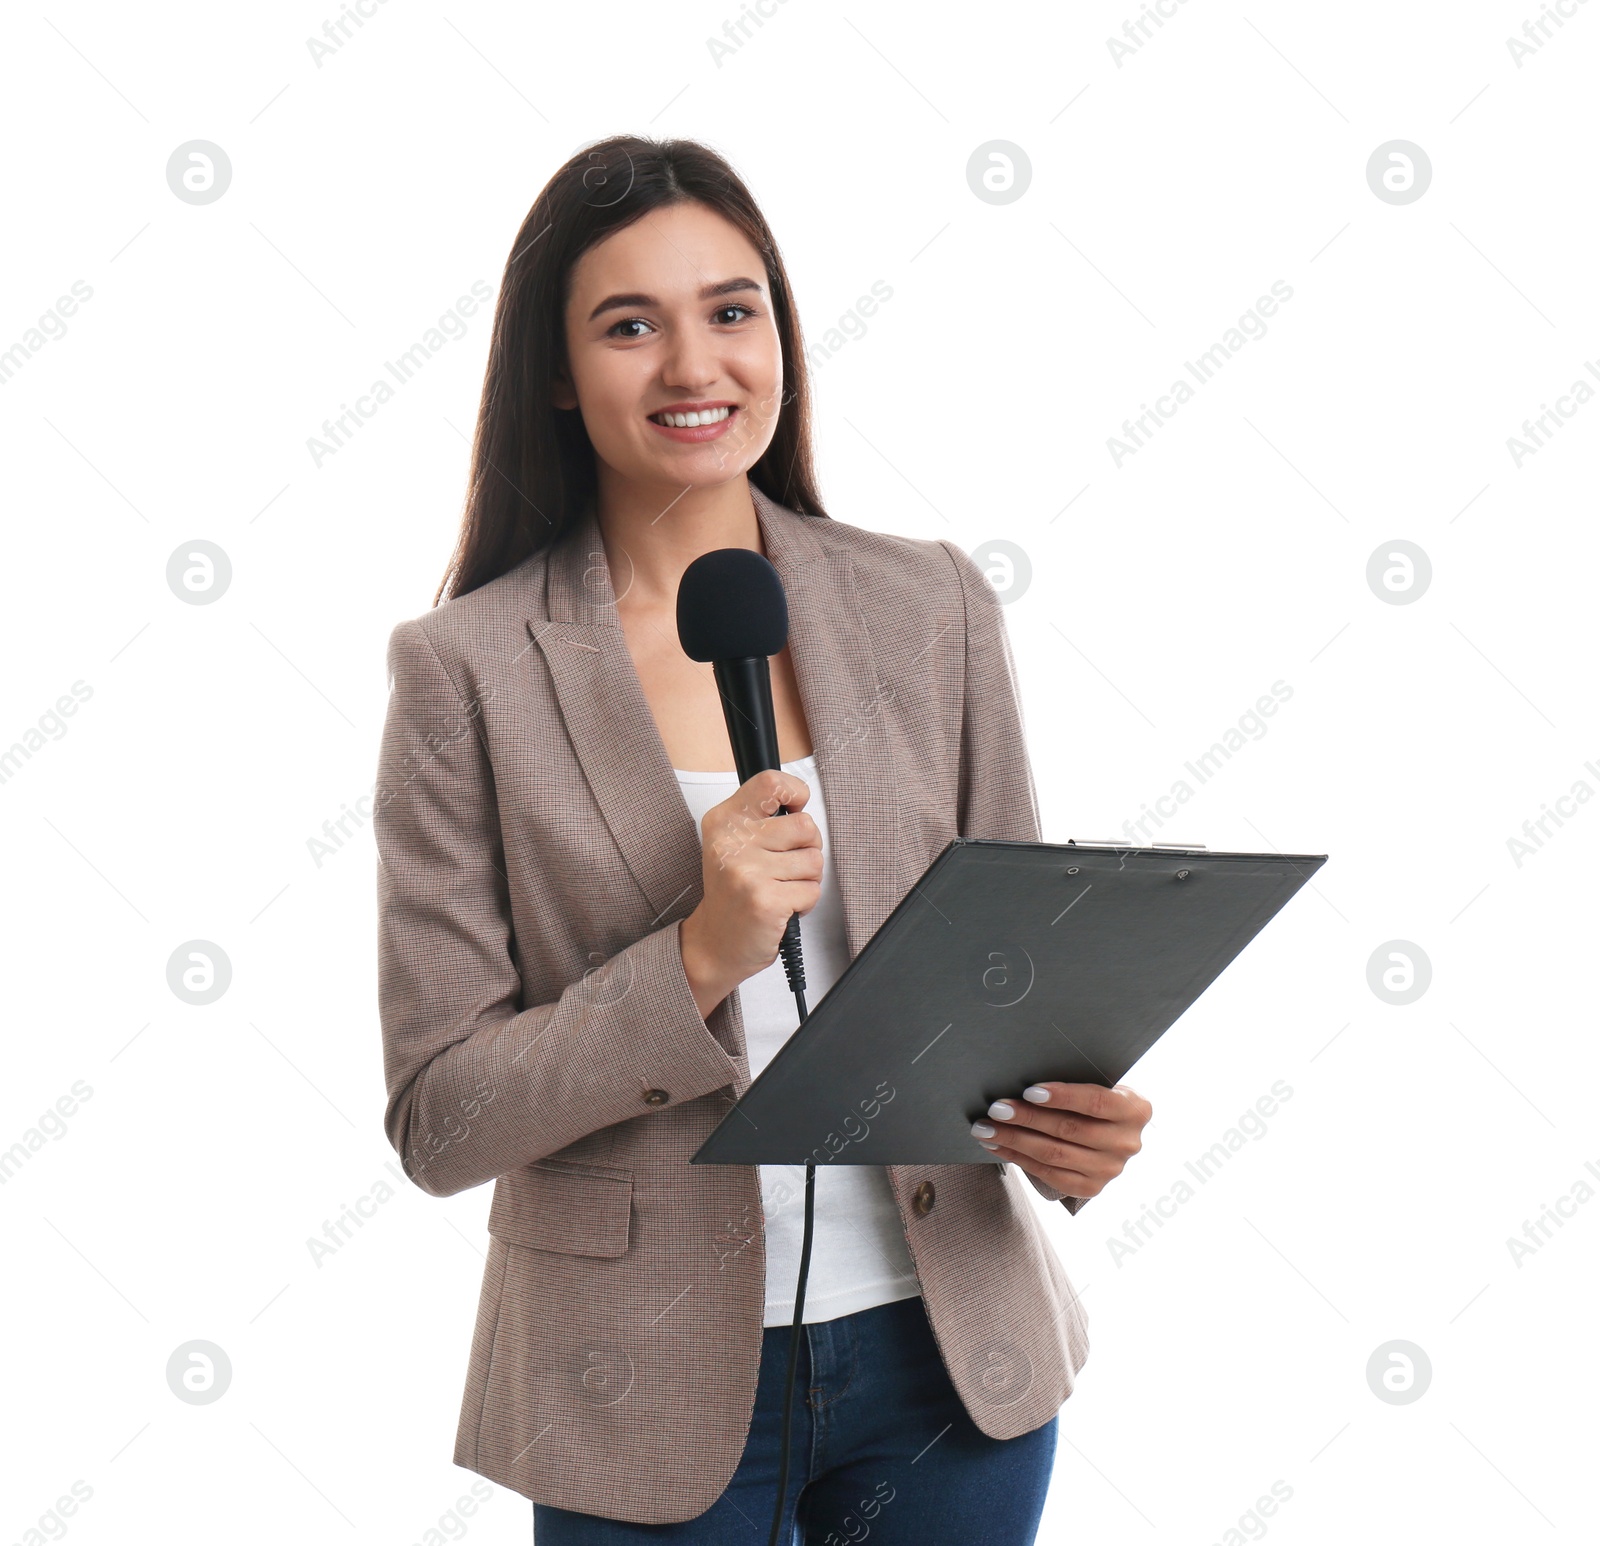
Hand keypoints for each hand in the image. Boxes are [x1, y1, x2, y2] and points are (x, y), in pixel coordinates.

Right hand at [679, 767, 822, 1016]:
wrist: (715, 943)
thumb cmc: (734, 892)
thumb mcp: (734, 844)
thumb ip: (762, 818)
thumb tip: (802, 802)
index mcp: (724, 821)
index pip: (770, 783)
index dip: (795, 793)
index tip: (794, 810)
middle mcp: (731, 842)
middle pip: (805, 826)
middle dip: (807, 848)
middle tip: (785, 866)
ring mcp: (747, 872)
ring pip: (814, 860)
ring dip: (806, 879)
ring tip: (781, 888)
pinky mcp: (765, 900)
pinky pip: (812, 890)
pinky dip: (805, 902)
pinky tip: (782, 907)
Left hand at [970, 1082, 1150, 1199]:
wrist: (1110, 1131)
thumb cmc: (1094, 1099)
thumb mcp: (1097, 1084)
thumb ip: (1074, 1081)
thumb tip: (1022, 1077)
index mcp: (1135, 1109)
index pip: (1095, 1102)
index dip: (1062, 1097)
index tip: (1028, 1091)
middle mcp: (1127, 1143)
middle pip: (1069, 1130)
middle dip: (1027, 1118)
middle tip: (996, 1109)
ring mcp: (1110, 1169)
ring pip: (1054, 1154)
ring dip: (1014, 1140)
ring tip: (986, 1128)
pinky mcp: (1091, 1188)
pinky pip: (1049, 1174)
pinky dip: (1018, 1158)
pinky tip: (997, 1145)